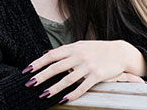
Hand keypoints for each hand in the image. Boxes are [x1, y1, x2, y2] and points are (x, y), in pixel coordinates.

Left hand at [22, 40, 145, 103]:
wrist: (119, 52)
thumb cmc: (97, 49)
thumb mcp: (80, 45)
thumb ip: (65, 50)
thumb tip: (46, 54)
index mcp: (73, 48)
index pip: (51, 55)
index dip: (38, 63)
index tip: (27, 70)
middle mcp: (79, 56)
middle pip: (56, 68)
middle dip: (41, 77)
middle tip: (29, 84)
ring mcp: (88, 66)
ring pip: (67, 79)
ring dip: (54, 88)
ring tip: (43, 95)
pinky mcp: (97, 75)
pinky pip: (82, 87)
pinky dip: (72, 94)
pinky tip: (64, 100)